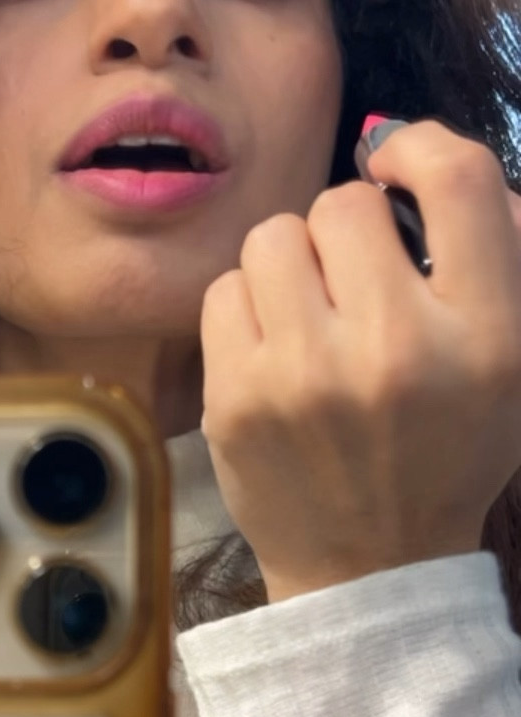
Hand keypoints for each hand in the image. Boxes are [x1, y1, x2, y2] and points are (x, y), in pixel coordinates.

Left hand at [198, 119, 520, 601]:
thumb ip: (496, 249)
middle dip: (347, 230)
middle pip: (345, 204)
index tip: (396, 164)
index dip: (418, 148)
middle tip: (356, 281)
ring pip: (273, 237)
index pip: (458, 180)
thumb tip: (414, 150)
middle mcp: (398, 351)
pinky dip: (249, 308)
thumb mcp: (513, 359)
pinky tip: (276, 350)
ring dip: (292, 263)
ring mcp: (307, 377)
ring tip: (312, 314)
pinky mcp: (238, 400)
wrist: (372, 568)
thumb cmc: (446, 449)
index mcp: (488, 336)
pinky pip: (225, 290)